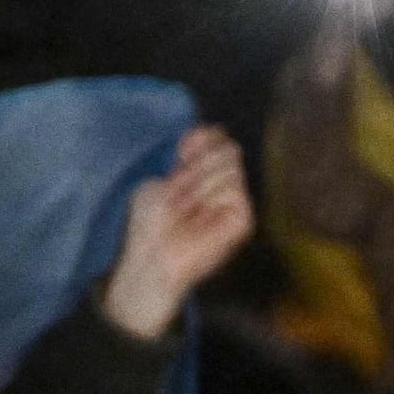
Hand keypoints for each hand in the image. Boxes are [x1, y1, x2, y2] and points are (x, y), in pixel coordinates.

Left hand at [98, 126, 253, 339]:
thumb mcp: (157, 183)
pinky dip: (213, 200)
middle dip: (198, 168)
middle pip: (228, 150)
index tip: (182, 152)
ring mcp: (234, 203)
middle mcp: (221, 186)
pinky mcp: (243, 220)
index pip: (216, 139)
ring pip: (231, 168)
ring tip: (187, 212)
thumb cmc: (149, 227)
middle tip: (180, 196)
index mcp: (201, 175)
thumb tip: (213, 135)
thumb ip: (184, 160)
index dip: (202, 139)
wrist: (151, 257)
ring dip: (200, 187)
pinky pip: (236, 191)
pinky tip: (202, 217)